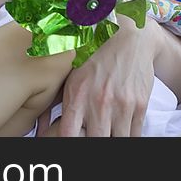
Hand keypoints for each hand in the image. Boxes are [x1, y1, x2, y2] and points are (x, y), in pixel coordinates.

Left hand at [54, 19, 155, 136]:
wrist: (130, 38)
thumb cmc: (96, 56)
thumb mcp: (70, 76)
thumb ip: (54, 104)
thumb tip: (40, 130)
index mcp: (77, 95)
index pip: (68, 136)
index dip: (69, 142)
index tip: (73, 137)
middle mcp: (99, 102)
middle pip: (95, 141)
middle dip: (93, 139)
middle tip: (92, 131)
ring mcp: (121, 105)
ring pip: (117, 141)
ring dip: (112, 138)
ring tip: (106, 129)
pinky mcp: (140, 105)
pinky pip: (134, 135)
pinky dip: (127, 135)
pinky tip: (120, 126)